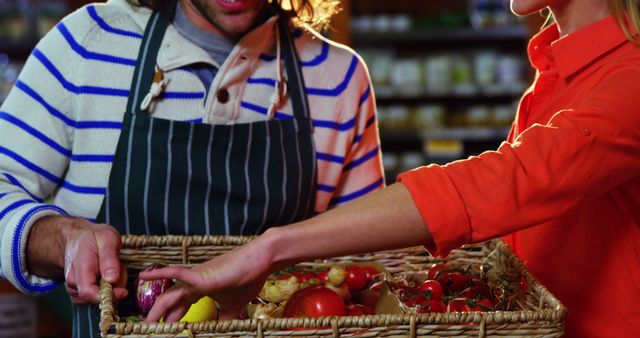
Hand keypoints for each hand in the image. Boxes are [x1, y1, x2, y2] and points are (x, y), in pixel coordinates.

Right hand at [62, 220, 127, 303]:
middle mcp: (73, 282)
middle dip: (115, 287)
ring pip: (99, 298)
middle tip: (119, 266)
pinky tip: (108, 275)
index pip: (88, 292)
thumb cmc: (94, 237)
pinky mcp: (79, 293)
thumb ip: (109, 259)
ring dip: (113, 287)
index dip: (108, 296)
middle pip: (97, 297)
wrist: (78, 239)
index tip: (124, 291)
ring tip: (112, 268)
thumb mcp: (107, 239)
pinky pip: (98, 298)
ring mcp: (74, 289)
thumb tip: (112, 279)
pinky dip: (108, 289)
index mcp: (80, 268)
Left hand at [140, 235, 276, 321]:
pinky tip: (143, 276)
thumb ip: (224, 318)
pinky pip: (177, 274)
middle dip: (160, 319)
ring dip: (156, 311)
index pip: (180, 306)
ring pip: (169, 295)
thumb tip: (222, 332)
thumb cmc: (248, 278)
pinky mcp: (202, 275)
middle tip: (149, 333)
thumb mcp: (235, 305)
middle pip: (171, 303)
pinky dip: (160, 274)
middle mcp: (194, 282)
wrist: (260, 259)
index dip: (171, 319)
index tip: (163, 332)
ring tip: (146, 325)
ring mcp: (196, 278)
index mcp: (200, 289)